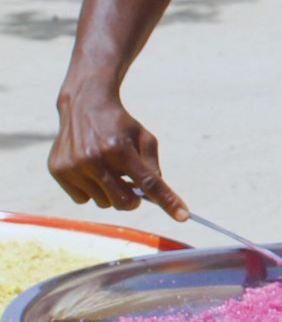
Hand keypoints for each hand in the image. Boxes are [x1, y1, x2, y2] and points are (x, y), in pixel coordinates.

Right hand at [49, 89, 186, 218]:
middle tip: (132, 185)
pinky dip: (90, 190)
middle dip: (133, 199)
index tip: (183, 216)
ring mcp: (73, 166)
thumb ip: (152, 166)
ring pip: (102, 203)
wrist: (84, 105)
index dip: (167, 201)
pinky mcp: (58, 171)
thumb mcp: (145, 138)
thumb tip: (155, 195)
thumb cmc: (120, 124)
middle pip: (124, 202)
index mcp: (119, 149)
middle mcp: (93, 159)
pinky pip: (82, 199)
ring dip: (110, 192)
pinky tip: (89, 170)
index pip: (148, 182)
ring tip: (107, 169)